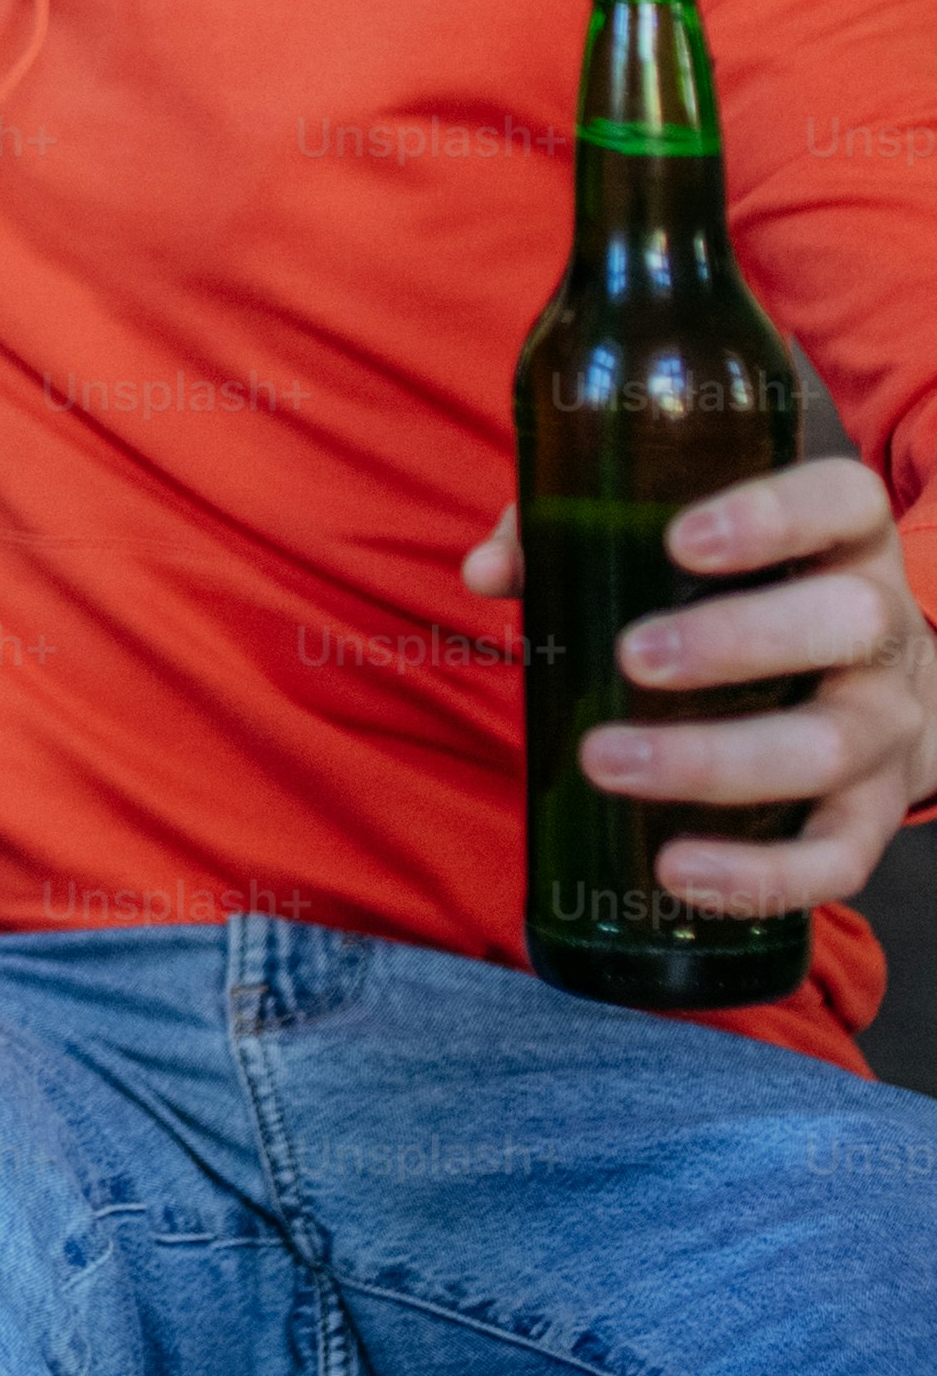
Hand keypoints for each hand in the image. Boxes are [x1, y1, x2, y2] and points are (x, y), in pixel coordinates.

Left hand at [464, 457, 936, 920]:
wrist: (865, 690)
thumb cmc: (741, 600)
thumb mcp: (683, 551)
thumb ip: (578, 539)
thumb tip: (490, 569)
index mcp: (841, 543)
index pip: (842, 500)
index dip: (775, 515)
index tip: (681, 540)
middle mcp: (881, 631)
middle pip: (848, 622)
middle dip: (740, 640)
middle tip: (632, 656)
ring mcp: (885, 726)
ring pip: (832, 745)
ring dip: (717, 759)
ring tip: (606, 761)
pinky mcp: (871, 813)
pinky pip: (838, 857)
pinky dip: (760, 876)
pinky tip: (676, 870)